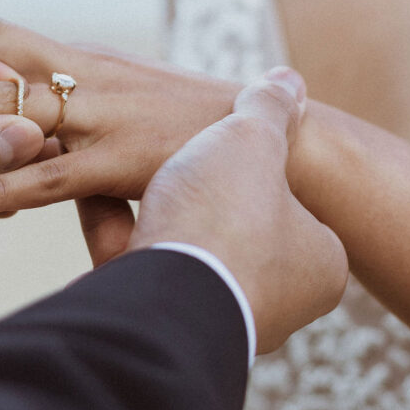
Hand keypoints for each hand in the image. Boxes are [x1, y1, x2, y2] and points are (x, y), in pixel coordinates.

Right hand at [126, 68, 347, 352]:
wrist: (162, 300)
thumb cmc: (224, 220)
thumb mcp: (252, 140)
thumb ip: (267, 108)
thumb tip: (289, 80)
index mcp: (319, 265)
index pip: (292, 202)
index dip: (251, 163)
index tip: (220, 138)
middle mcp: (276, 303)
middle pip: (226, 224)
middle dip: (192, 186)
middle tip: (170, 151)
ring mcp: (215, 319)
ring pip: (180, 246)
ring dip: (150, 206)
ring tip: (118, 164)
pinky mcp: (158, 329)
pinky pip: (139, 267)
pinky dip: (115, 231)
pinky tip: (90, 191)